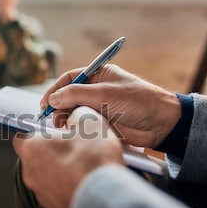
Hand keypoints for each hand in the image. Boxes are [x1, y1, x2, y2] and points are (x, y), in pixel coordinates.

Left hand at [13, 106, 123, 207]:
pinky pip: (57, 192)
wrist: (107, 199)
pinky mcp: (53, 207)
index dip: (37, 132)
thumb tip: (76, 117)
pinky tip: (85, 182)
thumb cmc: (94, 161)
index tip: (52, 132)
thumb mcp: (90, 122)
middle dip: (51, 151)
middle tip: (73, 148)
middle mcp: (30, 172)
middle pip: (35, 157)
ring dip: (60, 170)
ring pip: (46, 176)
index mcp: (32, 148)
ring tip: (83, 167)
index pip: (22, 135)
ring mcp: (40, 192)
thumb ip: (77, 115)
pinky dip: (67, 186)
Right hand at [41, 64, 180, 147]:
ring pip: (73, 111)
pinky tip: (72, 132)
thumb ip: (76, 94)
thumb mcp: (104, 94)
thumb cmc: (138, 102)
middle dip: (58, 106)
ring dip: (65, 118)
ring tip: (63, 126)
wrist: (161, 125)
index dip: (55, 89)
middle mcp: (96, 90)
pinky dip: (74, 128)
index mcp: (98, 75)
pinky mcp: (101, 123)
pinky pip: (82, 124)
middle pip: (68, 96)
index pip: (70, 79)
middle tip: (52, 118)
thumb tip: (52, 98)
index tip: (45, 103)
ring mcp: (98, 107)